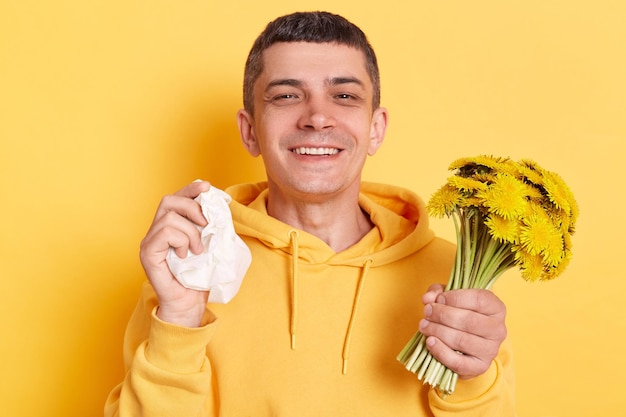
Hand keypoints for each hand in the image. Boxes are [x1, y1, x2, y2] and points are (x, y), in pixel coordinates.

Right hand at [139, 181, 211, 326]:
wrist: (189, 304)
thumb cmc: (199, 277)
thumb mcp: (210, 245)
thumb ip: (211, 226)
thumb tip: (220, 204)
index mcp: (170, 227)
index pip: (176, 198)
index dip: (190, 189)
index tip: (206, 186)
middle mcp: (156, 231)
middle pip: (168, 200)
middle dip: (192, 206)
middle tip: (206, 225)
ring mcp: (149, 241)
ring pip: (168, 216)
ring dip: (190, 231)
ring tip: (198, 249)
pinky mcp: (147, 253)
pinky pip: (164, 232)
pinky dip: (181, 240)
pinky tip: (186, 254)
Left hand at [418, 284, 506, 379]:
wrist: (466, 343)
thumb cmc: (459, 313)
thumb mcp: (450, 297)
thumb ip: (438, 293)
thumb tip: (427, 298)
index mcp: (496, 308)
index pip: (478, 299)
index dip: (455, 298)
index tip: (438, 299)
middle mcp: (498, 329)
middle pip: (469, 320)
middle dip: (442, 315)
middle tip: (426, 312)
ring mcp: (491, 350)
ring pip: (462, 340)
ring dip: (438, 331)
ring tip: (424, 325)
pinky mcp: (480, 367)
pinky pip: (458, 362)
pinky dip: (441, 351)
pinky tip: (430, 342)